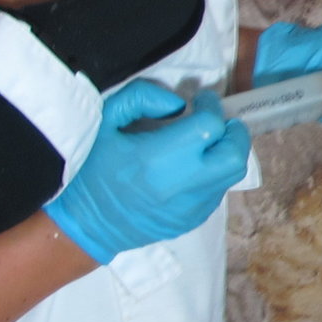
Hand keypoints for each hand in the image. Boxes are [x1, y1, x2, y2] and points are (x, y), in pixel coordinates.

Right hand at [45, 80, 249, 265]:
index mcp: (157, 158)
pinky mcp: (194, 219)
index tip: (201, 100)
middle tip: (218, 121)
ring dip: (228, 151)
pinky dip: (216, 172)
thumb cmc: (92, 168)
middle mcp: (181, 185)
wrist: (87, 224)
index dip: (211, 106)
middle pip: (235, 154)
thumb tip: (179, 103)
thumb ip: (142, 97)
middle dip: (233, 131)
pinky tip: (195, 166)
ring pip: (233, 174)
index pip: (209, 127)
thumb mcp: (105, 120)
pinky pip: (220, 190)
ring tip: (210, 141)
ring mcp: (192, 206)